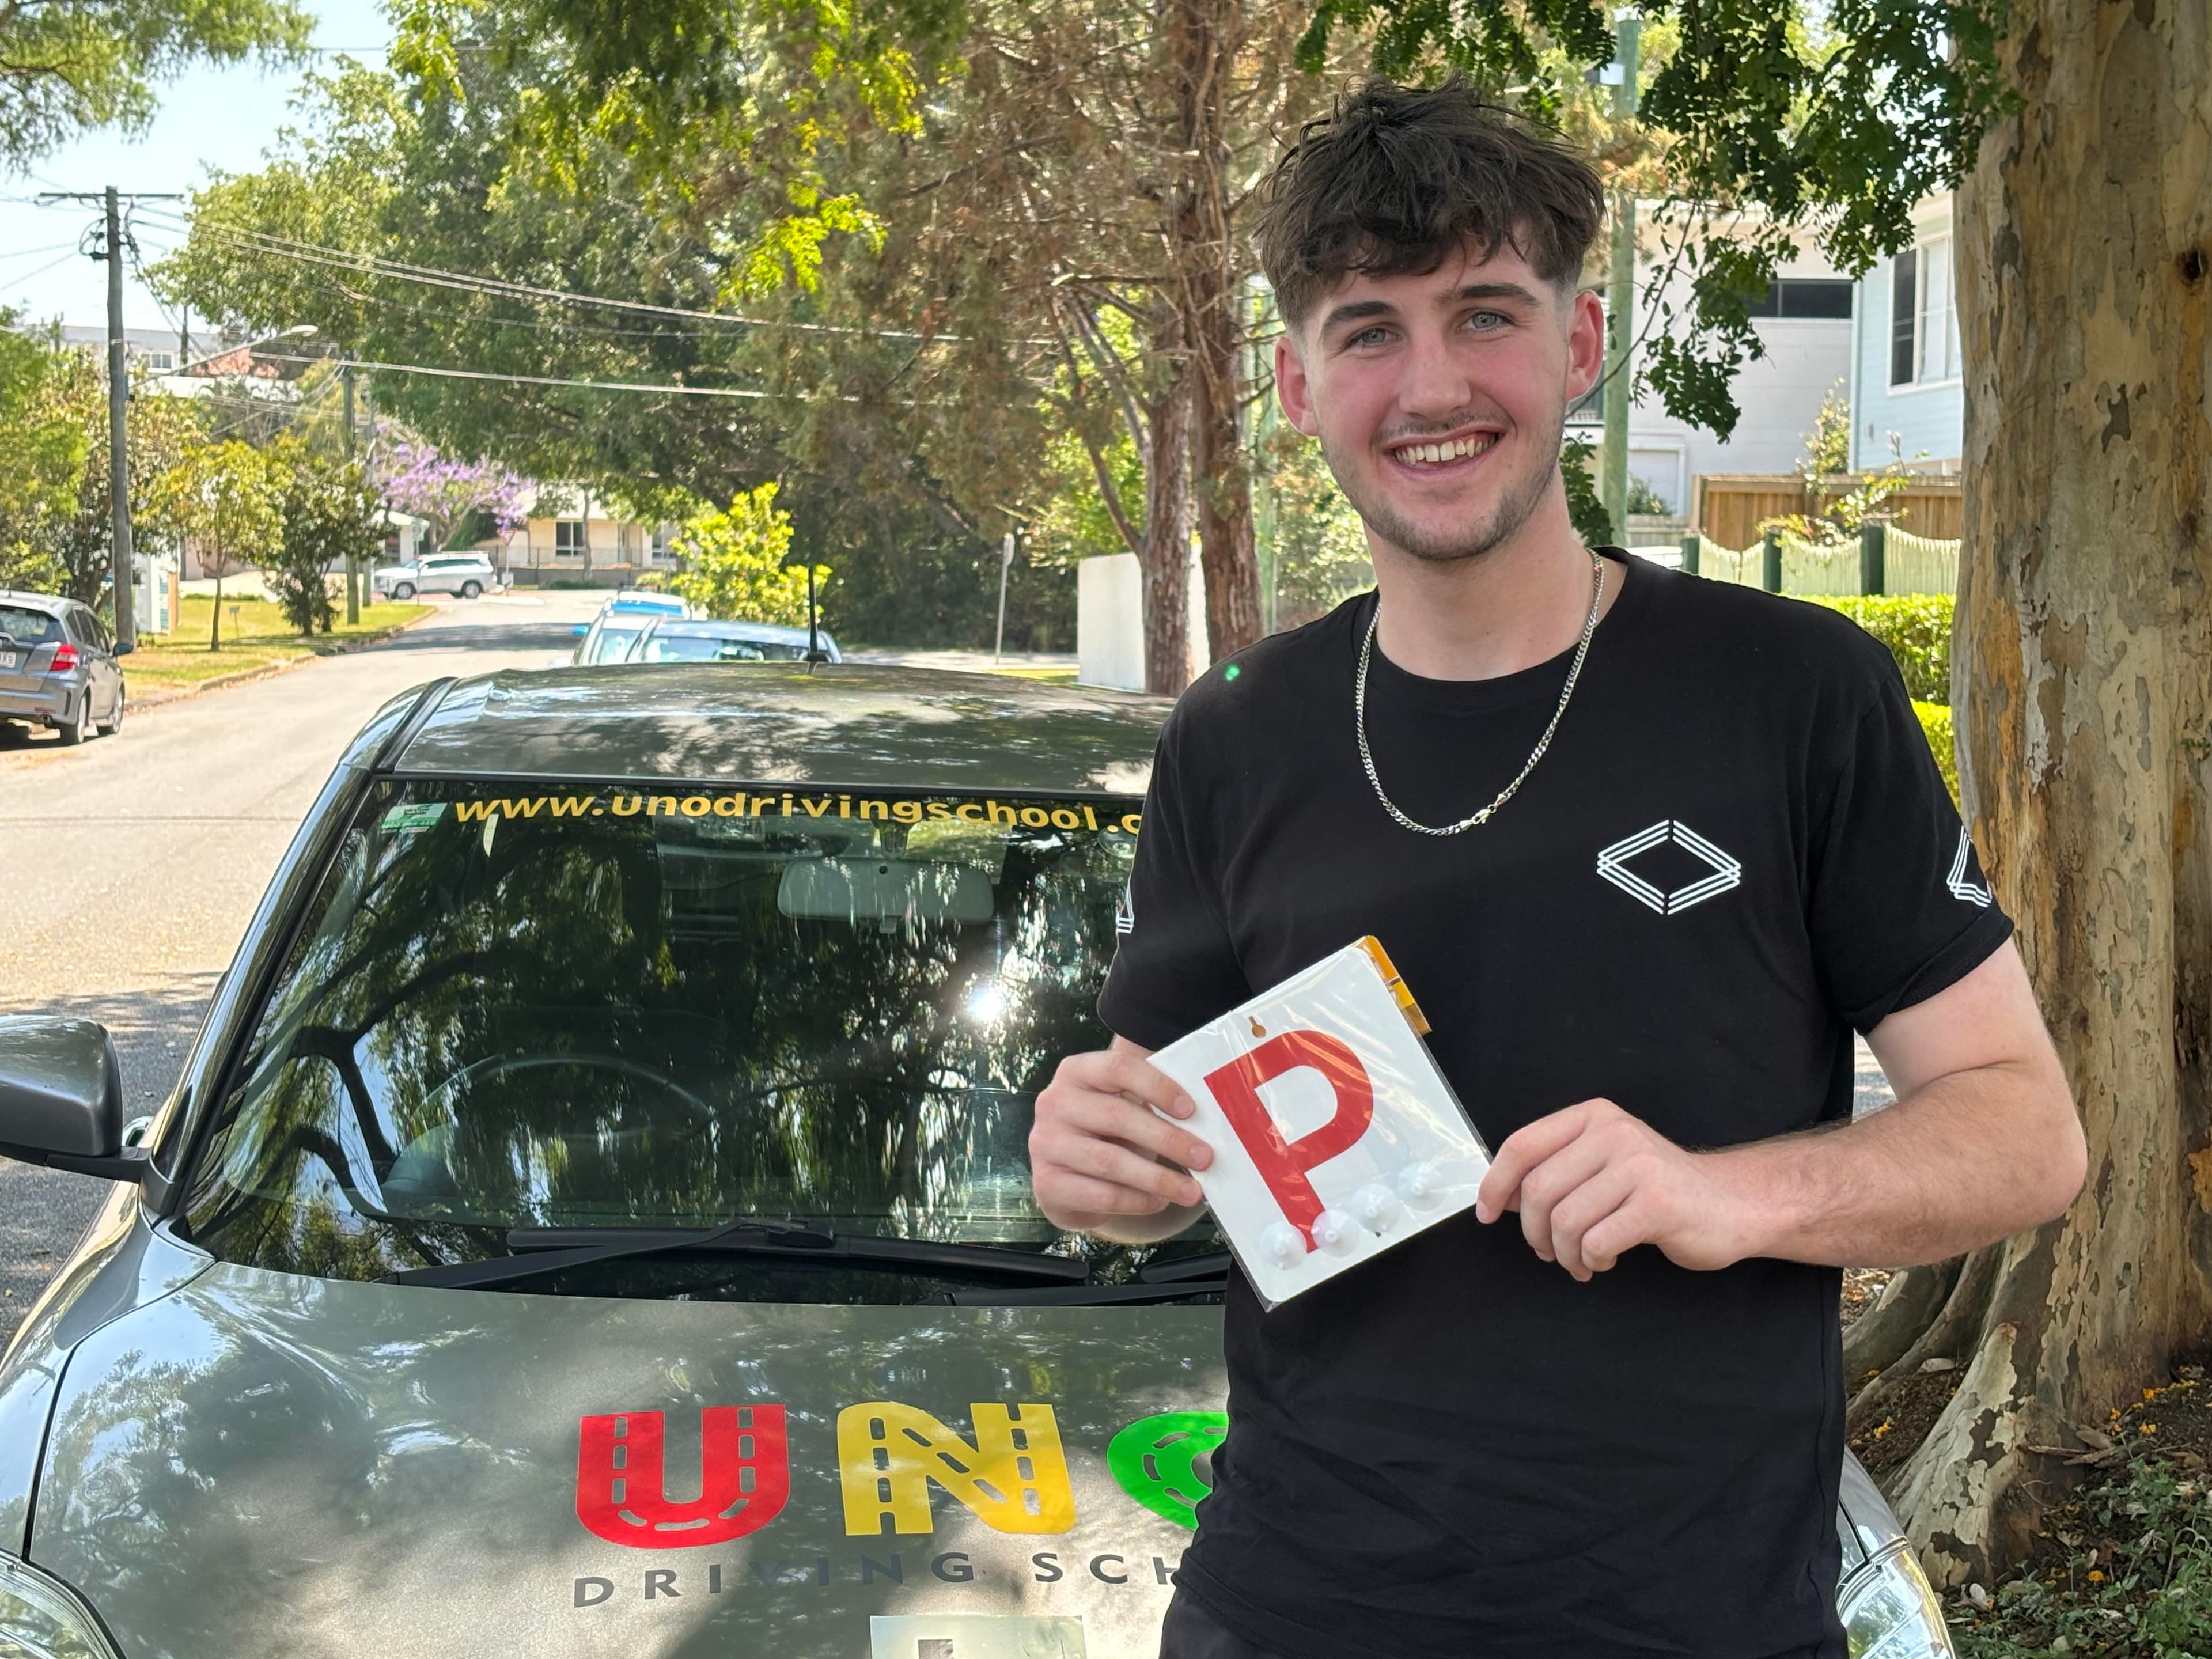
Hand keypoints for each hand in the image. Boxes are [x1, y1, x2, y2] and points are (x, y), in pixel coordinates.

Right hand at [1030, 1042, 1213, 1237]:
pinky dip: (1137, 1201)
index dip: (1157, 1086)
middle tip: (1205, 1157)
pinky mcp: (1047, 1184)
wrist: (1067, 1174)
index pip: (1118, 1068)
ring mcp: (1045, 1144)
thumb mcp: (1124, 1105)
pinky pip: (1101, 1195)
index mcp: (1076, 1071)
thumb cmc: (1108, 1131)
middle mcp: (1054, 1103)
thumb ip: (1154, 1102)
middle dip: (1168, 1138)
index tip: (1191, 1110)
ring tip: (1192, 1190)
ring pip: (1110, 1161)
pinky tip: (1160, 1202)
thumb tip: (1208, 1119)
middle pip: (1117, 1116)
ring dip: (1159, 1178)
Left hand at [1474, 1098, 1755, 1280]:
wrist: (1733, 1204)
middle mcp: (1614, 1133)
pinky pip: (1597, 1242)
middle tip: (1548, 1250)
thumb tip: (1499, 1196)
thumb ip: (1558, 1168)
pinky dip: (1592, 1262)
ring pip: (1565, 1220)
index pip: (1522, 1145)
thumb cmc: (1661, 1189)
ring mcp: (1638, 1166)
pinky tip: (1606, 1261)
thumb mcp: (1605, 1162)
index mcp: (1593, 1117)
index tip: (1487, 1213)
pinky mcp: (1657, 1204)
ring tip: (1581, 1260)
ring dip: (1565, 1253)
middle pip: (1538, 1189)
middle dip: (1533, 1231)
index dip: (1495, 1184)